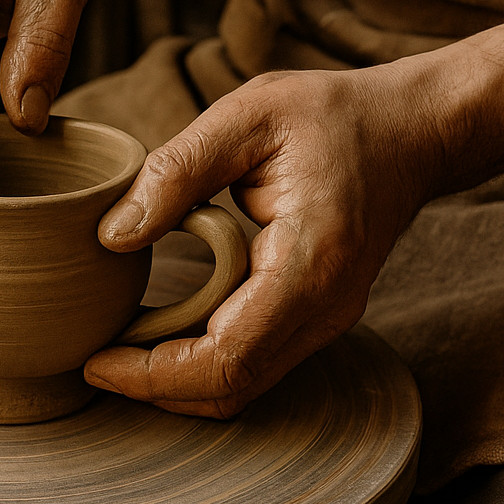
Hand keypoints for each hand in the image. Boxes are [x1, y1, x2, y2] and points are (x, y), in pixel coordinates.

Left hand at [86, 63, 443, 415]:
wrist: (411, 130)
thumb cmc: (333, 115)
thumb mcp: (247, 116)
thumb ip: (177, 172)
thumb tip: (113, 237)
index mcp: (309, 264)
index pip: (227, 357)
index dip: (155, 375)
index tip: (96, 362)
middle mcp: (325, 309)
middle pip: (233, 388)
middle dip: (156, 389)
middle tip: (92, 361)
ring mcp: (327, 319)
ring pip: (244, 386)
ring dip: (177, 382)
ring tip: (116, 350)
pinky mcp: (318, 315)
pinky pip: (255, 361)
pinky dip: (202, 362)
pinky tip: (159, 333)